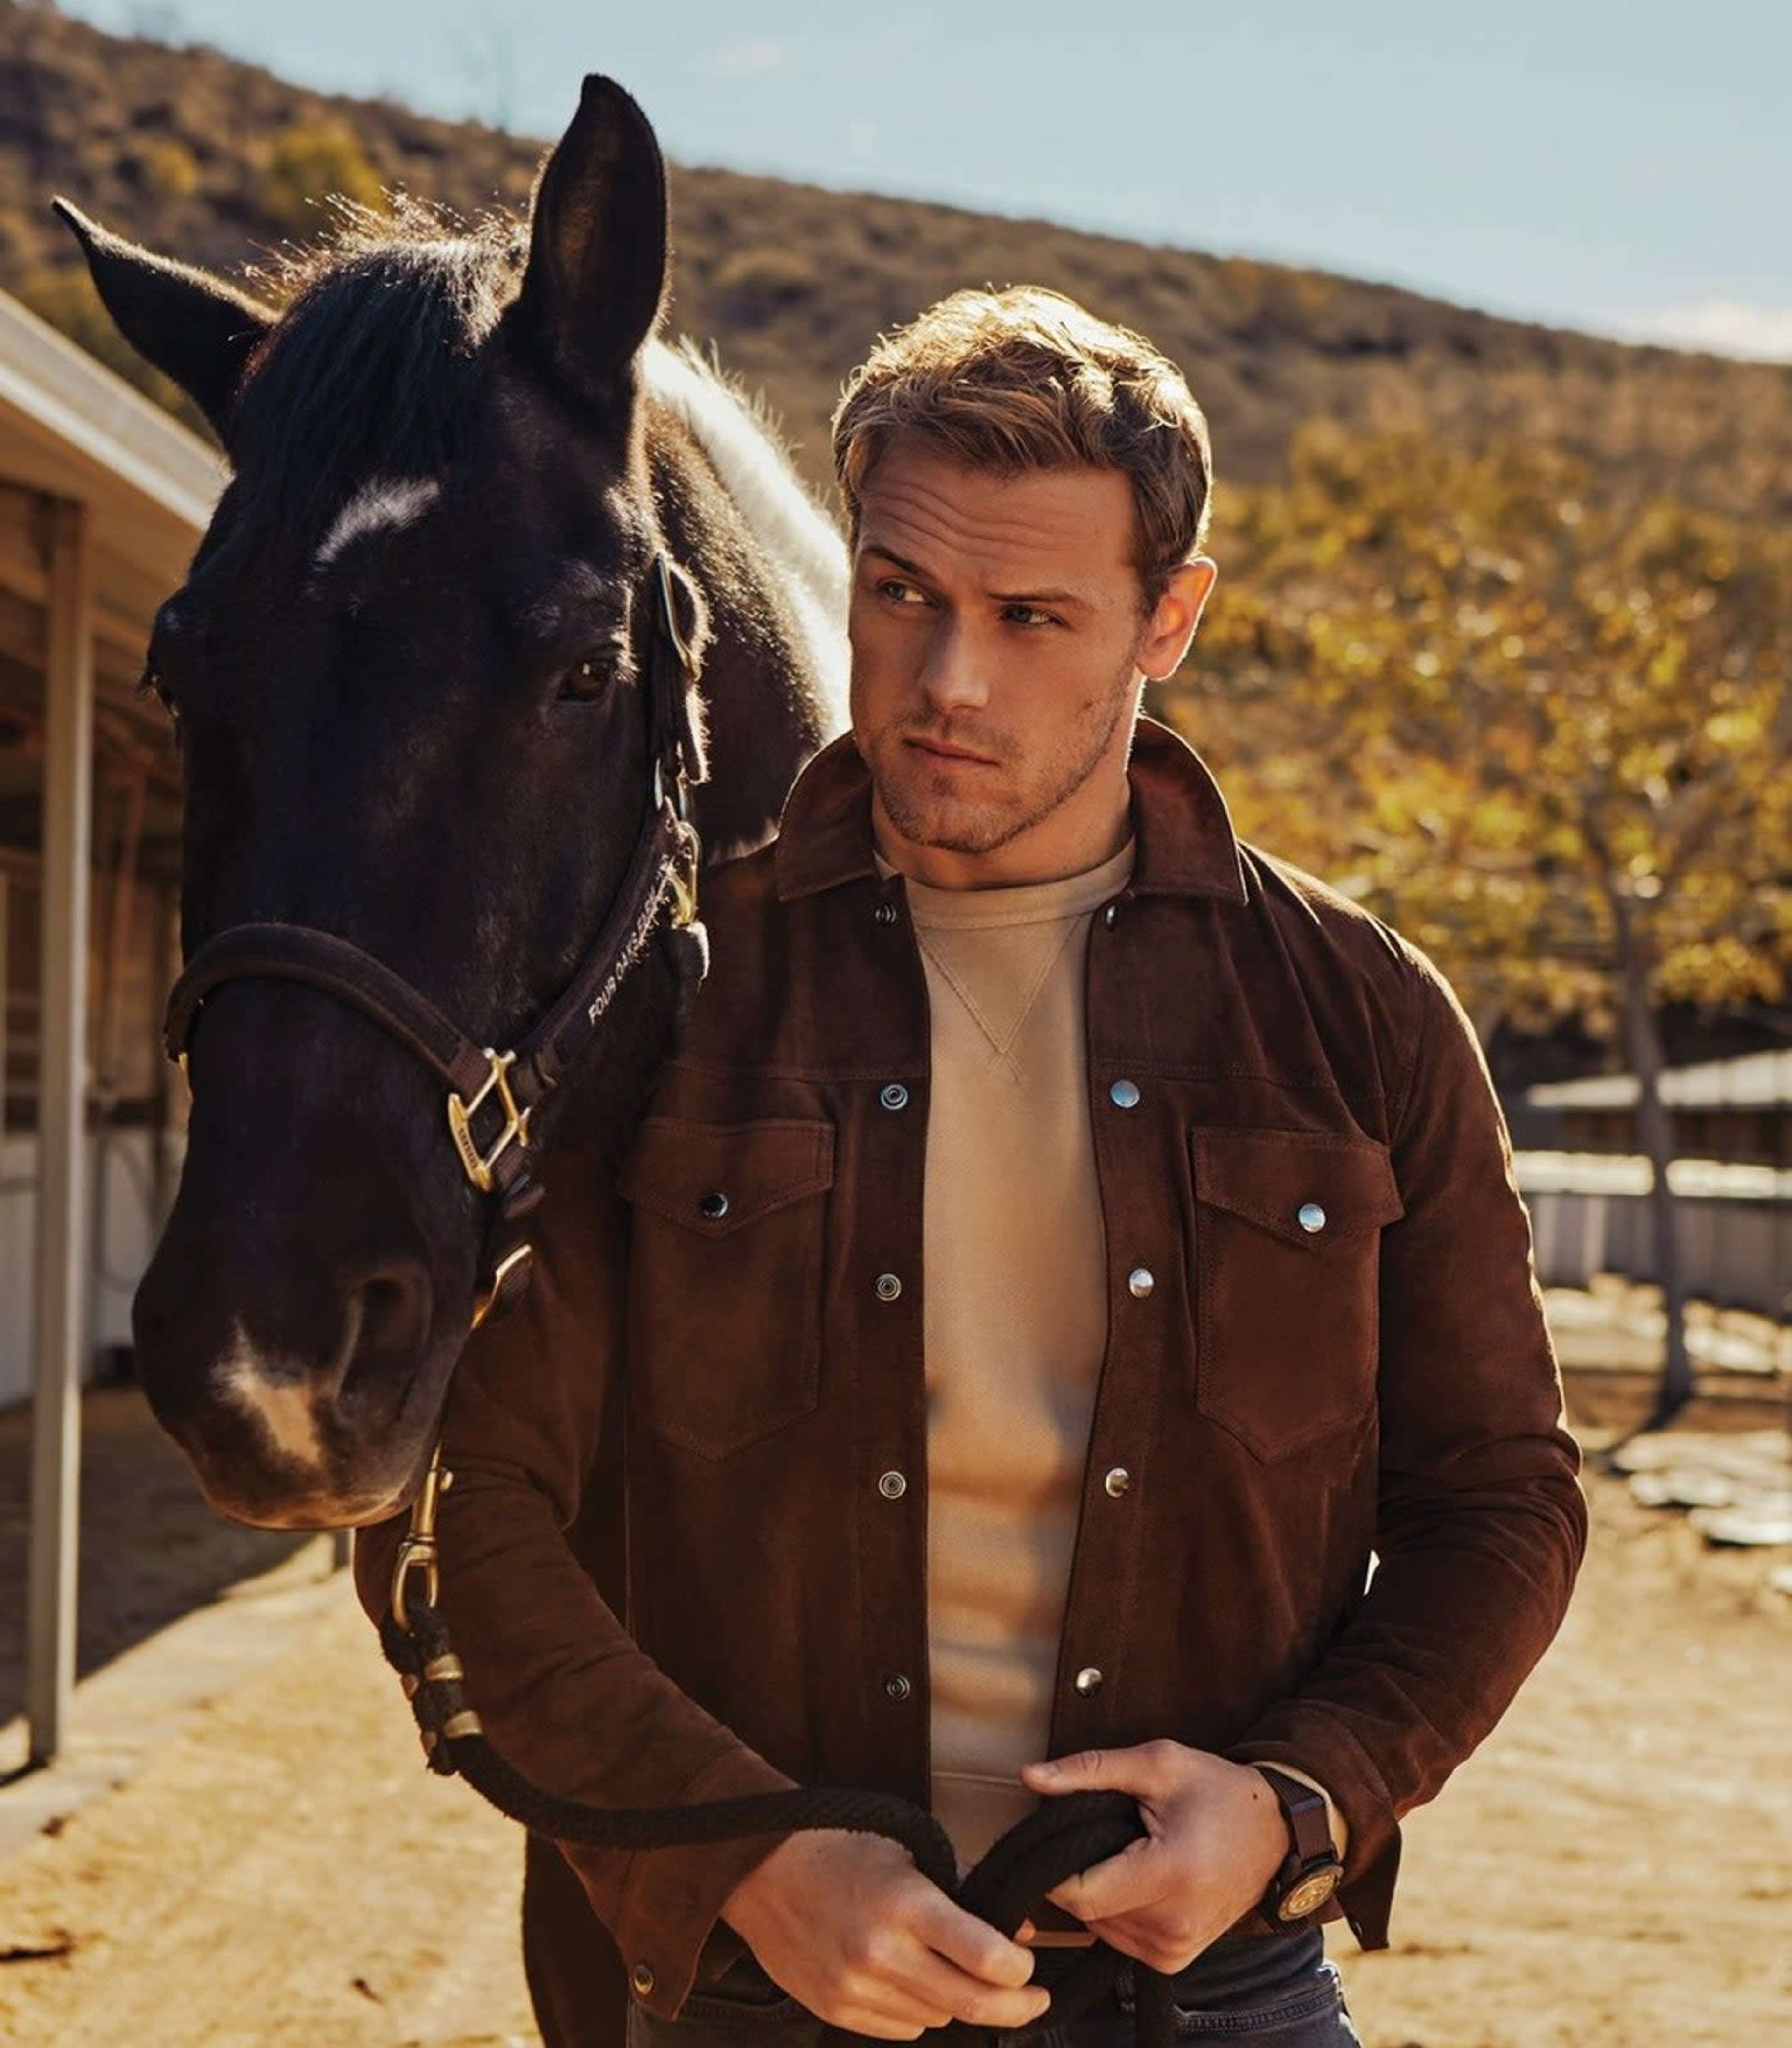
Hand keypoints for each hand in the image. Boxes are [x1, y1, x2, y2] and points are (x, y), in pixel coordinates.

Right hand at [719, 1828, 1050, 2040]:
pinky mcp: (837, 2011)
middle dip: (1014, 2006)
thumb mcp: (910, 1853)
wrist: (764, 1873)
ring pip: (939, 2018)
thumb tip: (1021, 1933)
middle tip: (1033, 1999)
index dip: (1020, 1972)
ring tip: (951, 1971)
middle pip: (971, 2002)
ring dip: (957, 2001)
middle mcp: (882, 1953)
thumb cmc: (843, 1853)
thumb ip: (966, 1890)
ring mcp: (856, 1989)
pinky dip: (919, 2011)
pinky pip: (903, 2029)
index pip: (984, 1957)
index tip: (1029, 1967)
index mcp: (905, 1904)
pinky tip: (911, 1981)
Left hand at [1018, 1741, 1287, 1974]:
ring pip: (1098, 1927)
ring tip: (1127, 1853)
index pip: (1080, 1893)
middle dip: (1080, 1870)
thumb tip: (1029, 1776)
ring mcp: (1176, 1948)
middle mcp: (1174, 1924)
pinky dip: (1116, 1909)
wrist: (1276, 1832)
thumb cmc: (1218, 1792)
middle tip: (1105, 1833)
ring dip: (1098, 1890)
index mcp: (1170, 1875)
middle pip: (1086, 1910)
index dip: (1056, 1866)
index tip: (1058, 1836)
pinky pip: (1119, 1938)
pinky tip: (1137, 1877)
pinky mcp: (1175, 1959)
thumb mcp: (1157, 1764)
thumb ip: (1089, 1770)